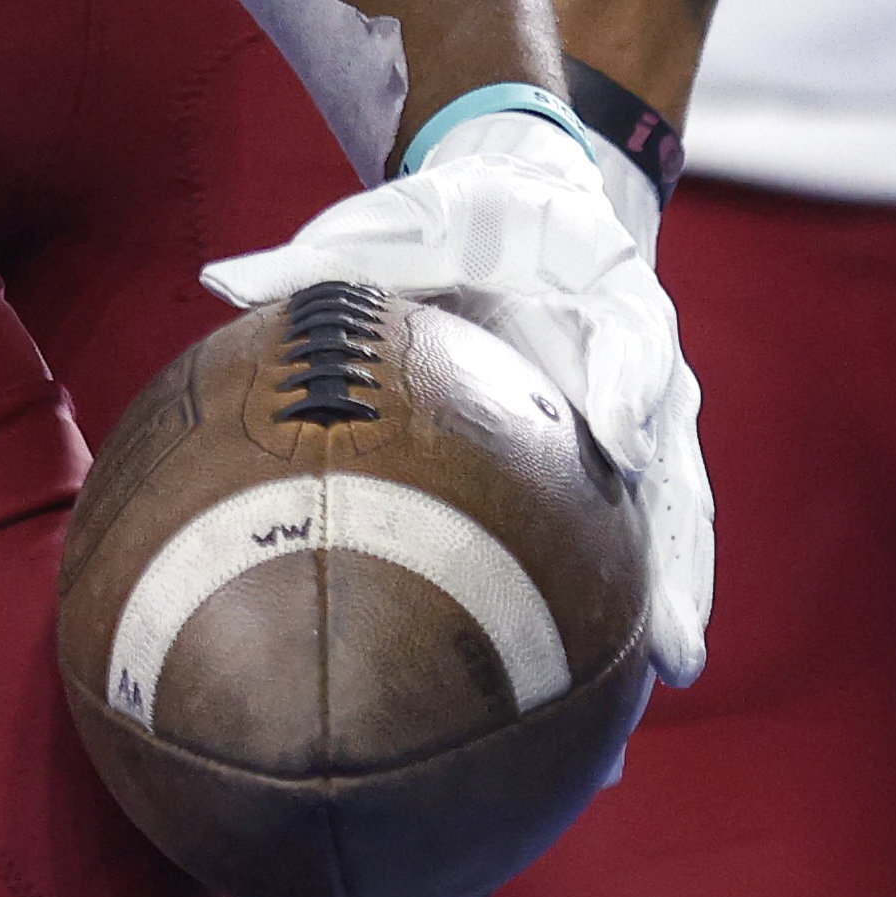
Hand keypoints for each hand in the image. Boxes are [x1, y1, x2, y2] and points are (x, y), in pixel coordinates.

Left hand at [205, 101, 714, 680]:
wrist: (530, 214)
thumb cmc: (463, 221)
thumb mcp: (403, 219)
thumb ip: (325, 253)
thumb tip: (221, 279)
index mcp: (602, 284)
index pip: (630, 335)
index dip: (628, 384)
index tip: (619, 441)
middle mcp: (638, 361)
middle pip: (674, 458)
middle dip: (675, 551)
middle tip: (668, 638)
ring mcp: (642, 416)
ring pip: (673, 513)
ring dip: (675, 594)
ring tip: (667, 677)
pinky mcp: (626, 459)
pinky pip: (642, 535)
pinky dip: (644, 601)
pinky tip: (634, 682)